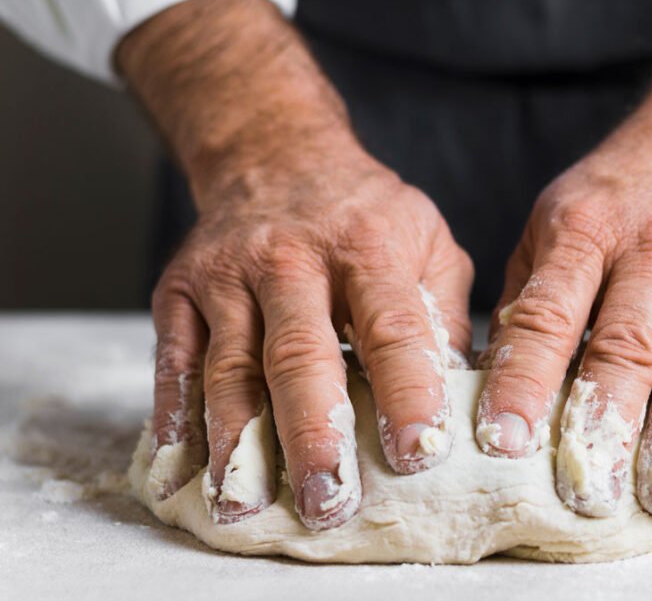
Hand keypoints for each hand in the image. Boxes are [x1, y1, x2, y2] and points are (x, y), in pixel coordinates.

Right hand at [118, 0, 471, 529]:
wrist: (276, 157)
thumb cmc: (367, 215)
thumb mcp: (429, 243)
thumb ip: (445, 316)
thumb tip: (464, 397)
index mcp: (369, 248)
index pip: (392, 328)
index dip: (406, 391)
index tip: (419, 454)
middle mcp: (292, 259)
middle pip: (300, 356)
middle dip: (313, 436)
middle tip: (328, 502)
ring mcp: (229, 274)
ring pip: (229, 368)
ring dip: (238, 444)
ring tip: (249, 505)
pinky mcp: (180, 289)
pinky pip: (175, 360)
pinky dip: (178, 415)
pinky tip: (188, 464)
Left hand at [474, 104, 651, 516]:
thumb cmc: (615, 198)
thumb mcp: (553, 225)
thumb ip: (528, 300)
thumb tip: (488, 386)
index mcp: (583, 230)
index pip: (548, 316)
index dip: (524, 382)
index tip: (503, 443)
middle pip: (625, 345)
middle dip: (603, 424)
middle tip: (586, 493)